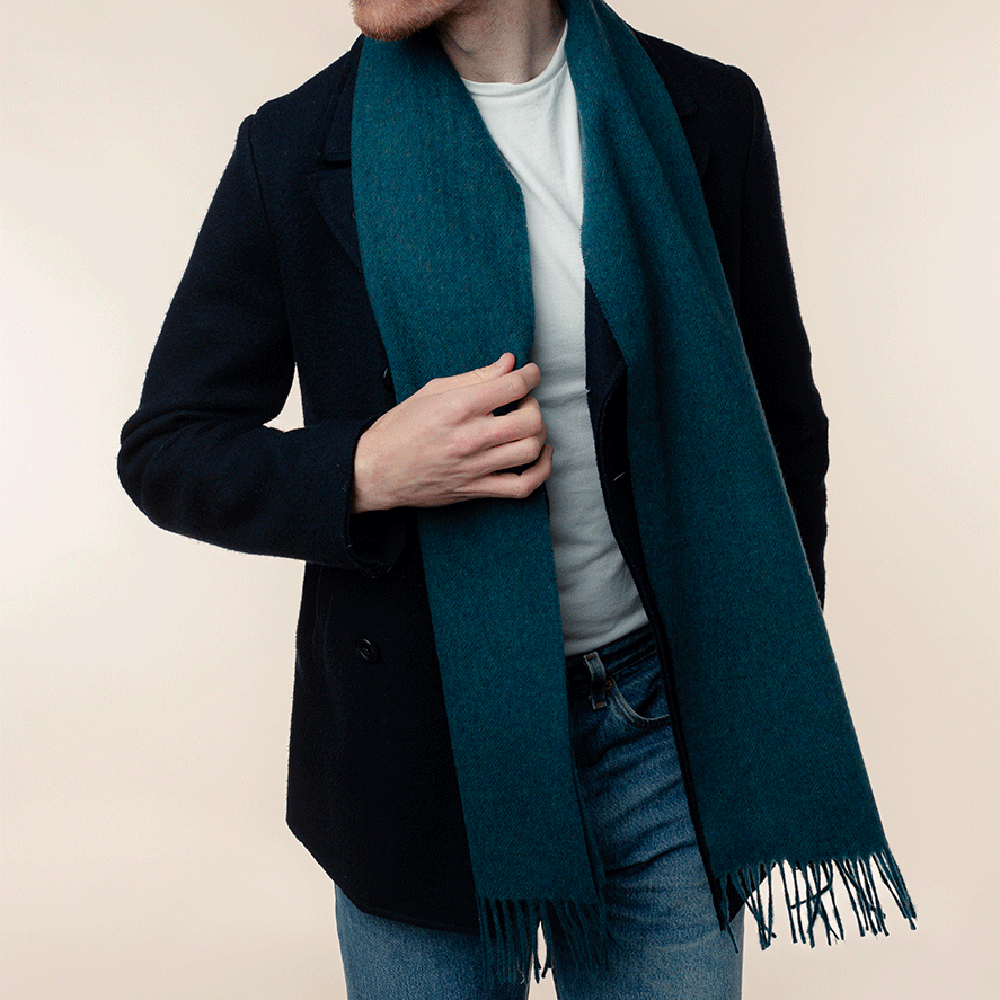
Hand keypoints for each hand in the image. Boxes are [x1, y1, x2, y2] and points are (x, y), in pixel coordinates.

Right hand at [352, 352, 551, 511]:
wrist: (376, 470)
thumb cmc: (401, 429)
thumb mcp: (432, 391)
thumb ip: (475, 377)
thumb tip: (509, 364)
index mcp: (459, 407)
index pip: (513, 386)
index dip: (530, 375)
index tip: (529, 373)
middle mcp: (470, 437)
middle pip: (530, 419)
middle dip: (534, 405)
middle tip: (522, 402)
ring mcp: (475, 467)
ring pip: (530, 450)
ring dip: (538, 434)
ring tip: (527, 426)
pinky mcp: (477, 489)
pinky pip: (522, 486)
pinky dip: (541, 471)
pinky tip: (539, 456)